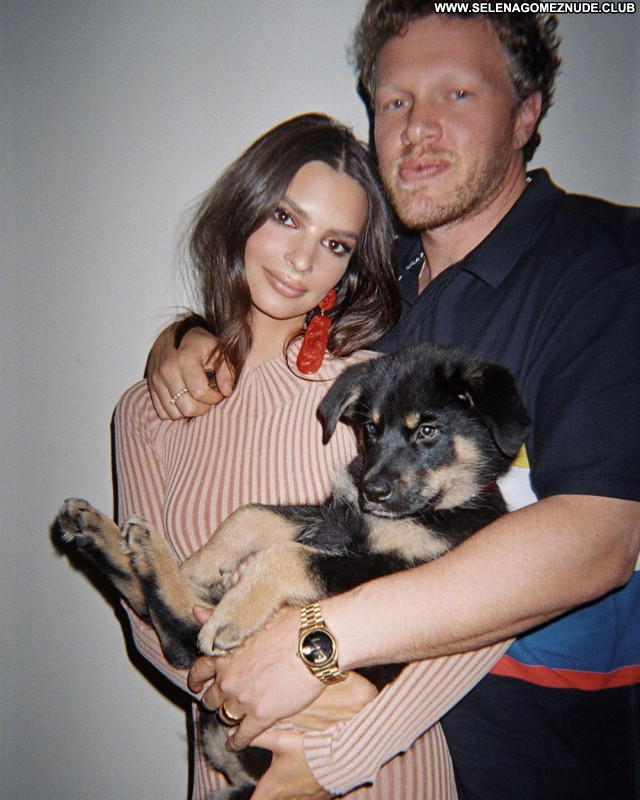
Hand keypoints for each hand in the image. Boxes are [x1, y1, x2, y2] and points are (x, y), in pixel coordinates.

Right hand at [146, 325, 233, 418]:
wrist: (174, 334)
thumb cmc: (200, 343)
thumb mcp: (218, 350)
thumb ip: (226, 371)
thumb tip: (227, 392)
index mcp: (185, 359)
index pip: (200, 392)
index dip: (214, 398)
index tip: (219, 393)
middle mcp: (167, 370)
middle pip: (187, 407)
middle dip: (202, 407)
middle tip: (208, 398)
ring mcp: (156, 380)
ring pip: (174, 413)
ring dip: (188, 411)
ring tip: (196, 399)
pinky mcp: (150, 386)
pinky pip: (161, 412)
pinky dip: (174, 411)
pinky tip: (184, 400)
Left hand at [188, 607, 324, 749]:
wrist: (314, 642)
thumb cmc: (288, 624)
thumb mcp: (249, 616)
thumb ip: (220, 619)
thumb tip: (196, 611)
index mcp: (224, 654)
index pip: (199, 671)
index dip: (197, 680)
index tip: (198, 684)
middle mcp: (228, 678)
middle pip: (212, 698)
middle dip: (217, 698)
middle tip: (226, 698)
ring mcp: (243, 699)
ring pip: (225, 716)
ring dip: (228, 717)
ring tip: (233, 720)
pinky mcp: (262, 716)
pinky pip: (242, 736)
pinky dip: (236, 742)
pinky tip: (236, 743)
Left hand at [249, 729, 331, 799]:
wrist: (337, 761)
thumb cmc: (306, 751)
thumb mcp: (279, 740)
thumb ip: (257, 738)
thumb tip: (232, 735)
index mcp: (271, 788)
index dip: (249, 799)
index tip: (247, 796)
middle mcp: (284, 799)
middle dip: (266, 795)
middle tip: (266, 787)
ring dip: (283, 794)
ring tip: (285, 780)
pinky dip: (299, 794)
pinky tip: (302, 780)